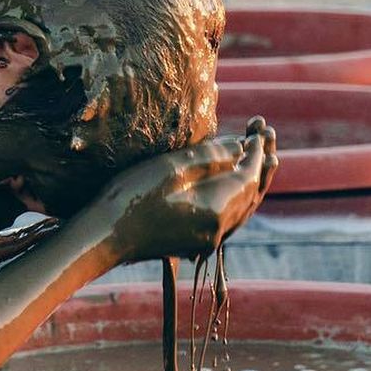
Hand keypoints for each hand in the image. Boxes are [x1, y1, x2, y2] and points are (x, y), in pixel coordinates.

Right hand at [103, 117, 277, 262]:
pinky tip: (234, 185)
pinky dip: (238, 196)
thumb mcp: (168, 168)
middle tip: (266, 137)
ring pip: (243, 208)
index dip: (256, 152)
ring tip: (259, 158)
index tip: (260, 129)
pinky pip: (230, 217)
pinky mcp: (195, 242)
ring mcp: (207, 240)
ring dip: (252, 181)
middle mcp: (218, 230)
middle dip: (259, 164)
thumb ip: (209, 158)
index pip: (248, 177)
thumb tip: (241, 148)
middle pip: (251, 194)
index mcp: (215, 210)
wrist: (103, 237)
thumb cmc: (130, 197)